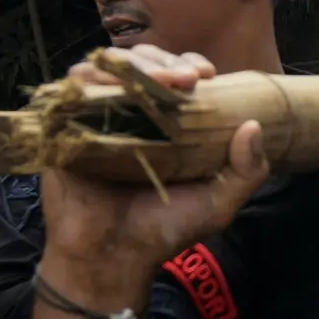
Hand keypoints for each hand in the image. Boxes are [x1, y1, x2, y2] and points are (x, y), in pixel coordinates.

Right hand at [42, 44, 256, 271]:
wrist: (113, 259)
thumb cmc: (165, 229)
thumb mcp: (219, 202)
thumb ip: (248, 170)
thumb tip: (255, 126)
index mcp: (165, 122)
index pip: (173, 74)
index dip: (187, 63)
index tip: (206, 73)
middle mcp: (130, 113)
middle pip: (140, 62)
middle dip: (164, 60)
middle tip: (187, 77)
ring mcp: (95, 118)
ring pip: (106, 68)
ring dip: (133, 65)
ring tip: (160, 81)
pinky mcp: (63, 128)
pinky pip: (70, 91)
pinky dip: (91, 81)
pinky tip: (115, 89)